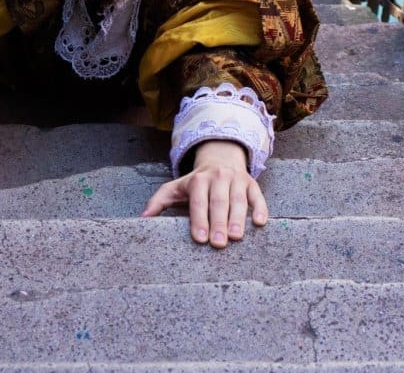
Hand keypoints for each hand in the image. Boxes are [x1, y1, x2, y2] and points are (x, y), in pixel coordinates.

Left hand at [141, 140, 267, 247]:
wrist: (220, 159)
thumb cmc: (196, 182)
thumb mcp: (175, 187)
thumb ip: (159, 201)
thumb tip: (143, 218)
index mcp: (198, 180)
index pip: (198, 200)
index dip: (198, 219)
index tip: (199, 238)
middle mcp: (218, 177)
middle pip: (219, 201)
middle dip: (218, 222)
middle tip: (218, 243)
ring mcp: (236, 180)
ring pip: (239, 200)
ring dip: (238, 219)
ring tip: (236, 237)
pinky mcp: (252, 184)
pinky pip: (258, 196)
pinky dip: (260, 209)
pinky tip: (259, 222)